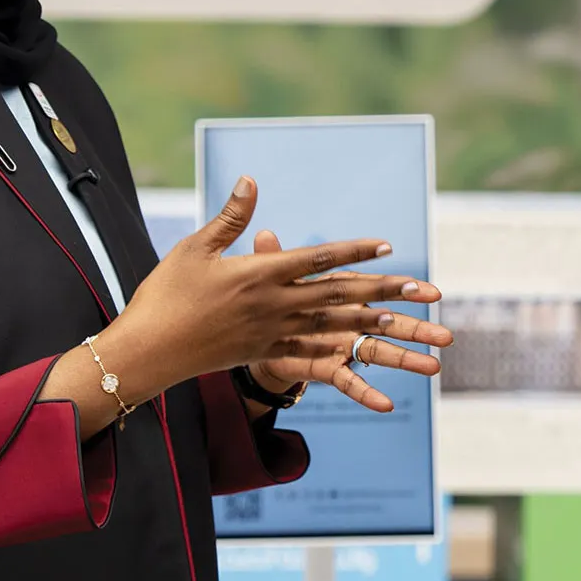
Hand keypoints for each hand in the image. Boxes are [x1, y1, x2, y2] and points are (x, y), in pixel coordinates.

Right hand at [55, 177, 439, 406]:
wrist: (147, 350)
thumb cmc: (166, 293)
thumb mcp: (196, 248)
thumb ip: (232, 218)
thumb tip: (251, 180)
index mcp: (260, 275)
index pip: (317, 259)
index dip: (353, 252)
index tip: (387, 246)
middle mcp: (277, 306)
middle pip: (344, 296)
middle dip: (392, 293)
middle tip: (433, 292)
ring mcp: (277, 336)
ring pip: (343, 335)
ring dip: (389, 339)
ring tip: (429, 346)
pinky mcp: (271, 359)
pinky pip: (320, 372)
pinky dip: (356, 385)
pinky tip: (386, 401)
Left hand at [243, 229, 453, 412]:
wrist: (255, 334)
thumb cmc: (270, 299)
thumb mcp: (271, 277)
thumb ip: (273, 259)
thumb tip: (264, 234)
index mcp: (342, 291)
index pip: (379, 288)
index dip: (406, 290)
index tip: (433, 293)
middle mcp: (349, 318)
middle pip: (390, 323)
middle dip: (418, 330)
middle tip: (446, 337)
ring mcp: (342, 345)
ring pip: (379, 353)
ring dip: (406, 361)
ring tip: (433, 368)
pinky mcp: (328, 367)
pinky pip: (349, 382)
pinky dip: (366, 394)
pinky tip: (386, 405)